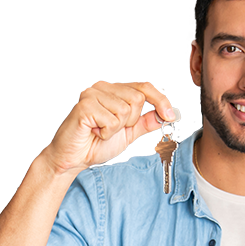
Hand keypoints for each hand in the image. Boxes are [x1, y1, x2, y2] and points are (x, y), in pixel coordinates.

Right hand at [41, 81, 178, 175]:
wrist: (74, 158)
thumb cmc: (96, 143)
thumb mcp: (129, 133)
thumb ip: (145, 122)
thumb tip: (166, 114)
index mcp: (114, 91)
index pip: (143, 87)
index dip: (160, 100)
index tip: (170, 115)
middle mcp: (102, 88)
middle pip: (137, 99)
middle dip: (131, 121)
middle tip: (112, 128)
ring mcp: (92, 94)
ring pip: (125, 111)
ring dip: (116, 129)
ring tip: (101, 130)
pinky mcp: (84, 106)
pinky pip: (111, 121)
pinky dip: (106, 133)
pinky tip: (94, 132)